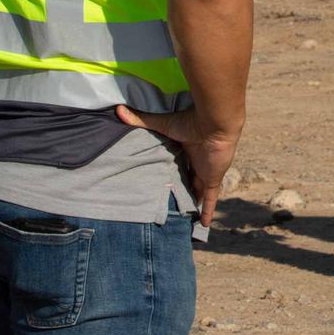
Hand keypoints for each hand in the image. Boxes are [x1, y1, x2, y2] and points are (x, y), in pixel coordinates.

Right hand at [115, 105, 241, 226]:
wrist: (215, 123)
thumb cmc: (190, 121)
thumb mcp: (162, 123)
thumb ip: (141, 119)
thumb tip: (118, 110)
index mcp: (186, 147)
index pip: (178, 161)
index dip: (171, 171)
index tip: (163, 180)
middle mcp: (197, 160)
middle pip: (188, 178)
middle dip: (182, 188)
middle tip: (172, 202)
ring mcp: (206, 171)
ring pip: (198, 191)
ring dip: (194, 202)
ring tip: (185, 217)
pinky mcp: (213, 179)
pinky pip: (210, 199)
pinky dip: (208, 211)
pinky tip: (205, 224)